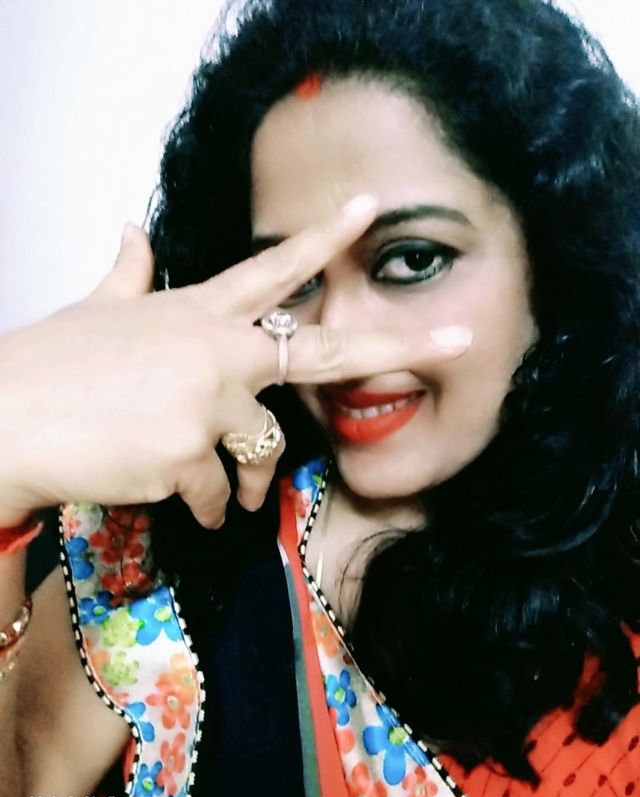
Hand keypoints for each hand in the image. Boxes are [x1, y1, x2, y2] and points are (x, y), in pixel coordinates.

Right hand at [0, 196, 471, 527]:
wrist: (5, 418)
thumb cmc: (48, 366)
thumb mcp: (97, 310)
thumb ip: (128, 272)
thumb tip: (133, 227)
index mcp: (196, 312)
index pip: (273, 267)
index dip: (324, 237)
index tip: (372, 210)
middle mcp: (213, 349)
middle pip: (321, 348)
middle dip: (397, 343)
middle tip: (458, 340)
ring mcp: (204, 402)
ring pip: (262, 451)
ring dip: (248, 482)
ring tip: (231, 500)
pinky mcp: (187, 456)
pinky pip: (219, 496)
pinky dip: (207, 508)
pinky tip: (180, 504)